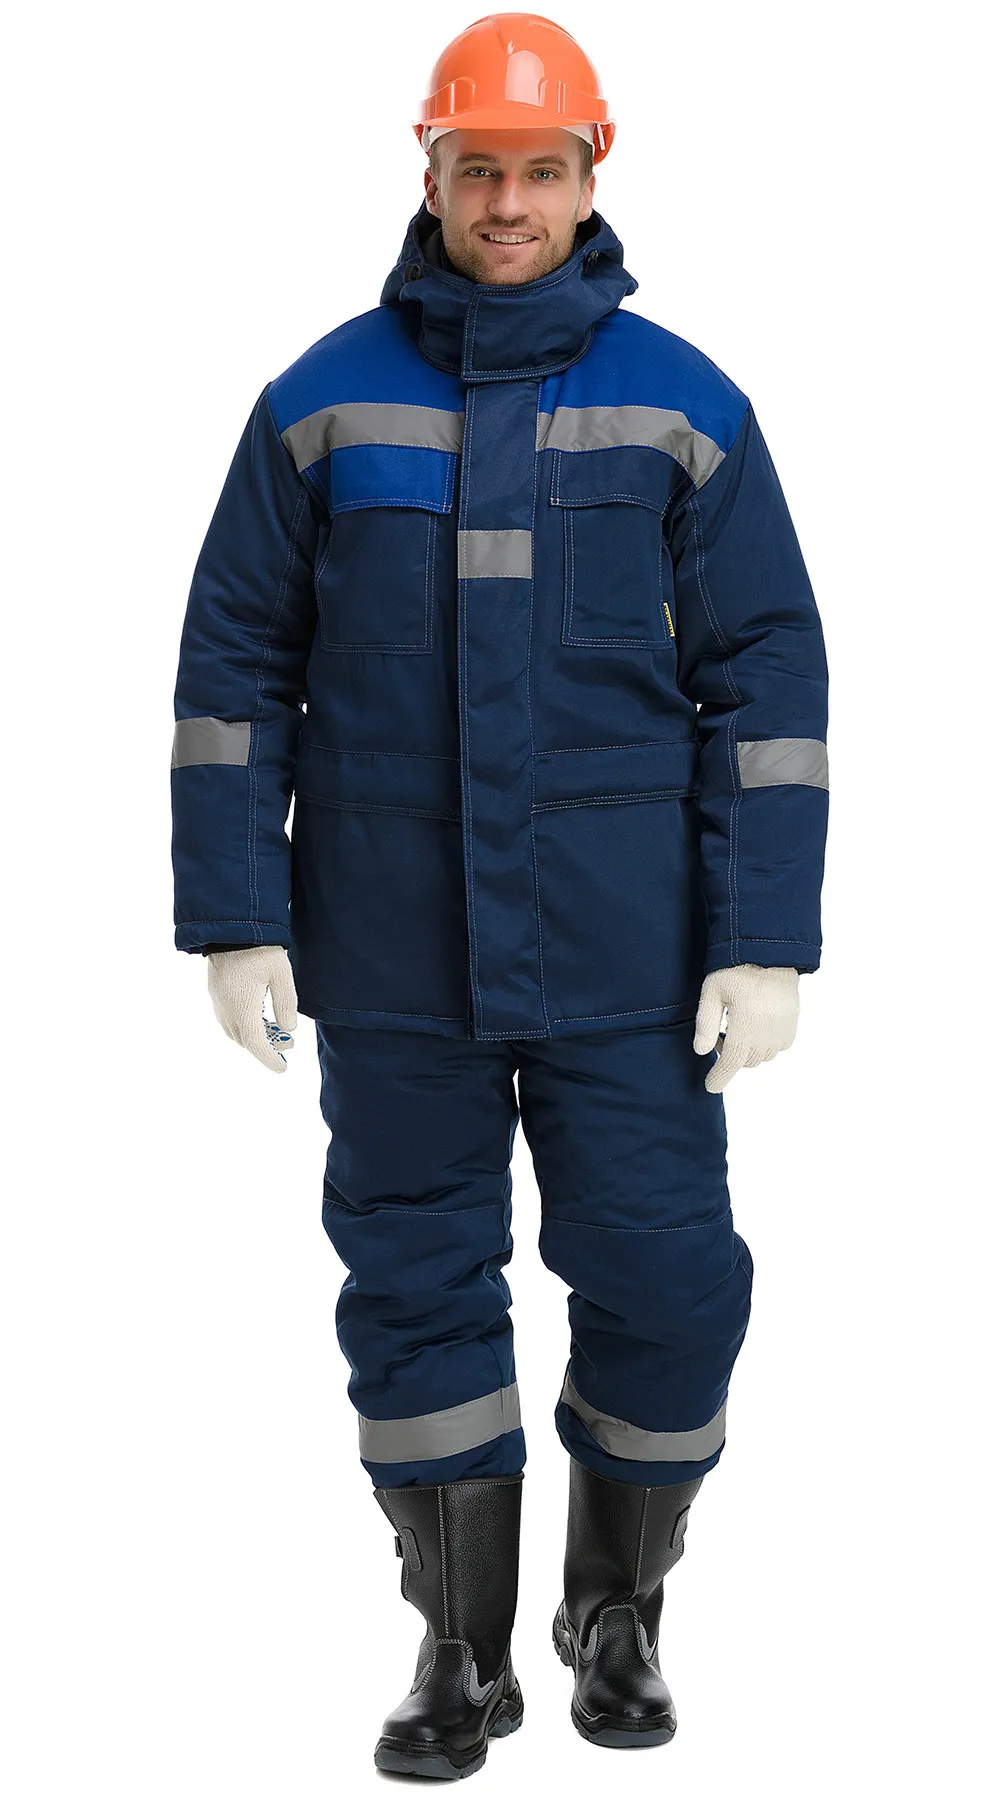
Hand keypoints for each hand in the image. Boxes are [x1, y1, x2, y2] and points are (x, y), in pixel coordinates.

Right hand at [206, 946, 297, 1072]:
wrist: (231, 926)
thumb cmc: (259, 948)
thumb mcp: (281, 975)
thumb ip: (286, 1004)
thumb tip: (289, 1029)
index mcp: (242, 1008)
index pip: (255, 1044)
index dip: (269, 1059)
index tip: (283, 1068)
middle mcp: (226, 1009)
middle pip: (244, 1040)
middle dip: (266, 1047)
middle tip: (288, 1045)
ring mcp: (217, 1001)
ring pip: (234, 1031)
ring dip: (254, 1036)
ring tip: (276, 1031)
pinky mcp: (215, 992)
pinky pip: (228, 1019)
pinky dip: (244, 1025)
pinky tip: (259, 1016)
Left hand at [693, 965, 798, 1093]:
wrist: (771, 951)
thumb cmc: (736, 968)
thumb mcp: (712, 991)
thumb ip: (706, 1023)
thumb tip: (701, 1051)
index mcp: (745, 1026)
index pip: (731, 1063)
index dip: (719, 1077)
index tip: (710, 1086)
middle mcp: (767, 1034)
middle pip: (746, 1061)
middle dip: (731, 1056)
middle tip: (721, 1034)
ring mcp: (783, 1030)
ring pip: (762, 1056)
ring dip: (748, 1050)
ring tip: (738, 1026)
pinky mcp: (793, 1024)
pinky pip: (778, 1047)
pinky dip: (765, 1044)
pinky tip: (757, 1024)